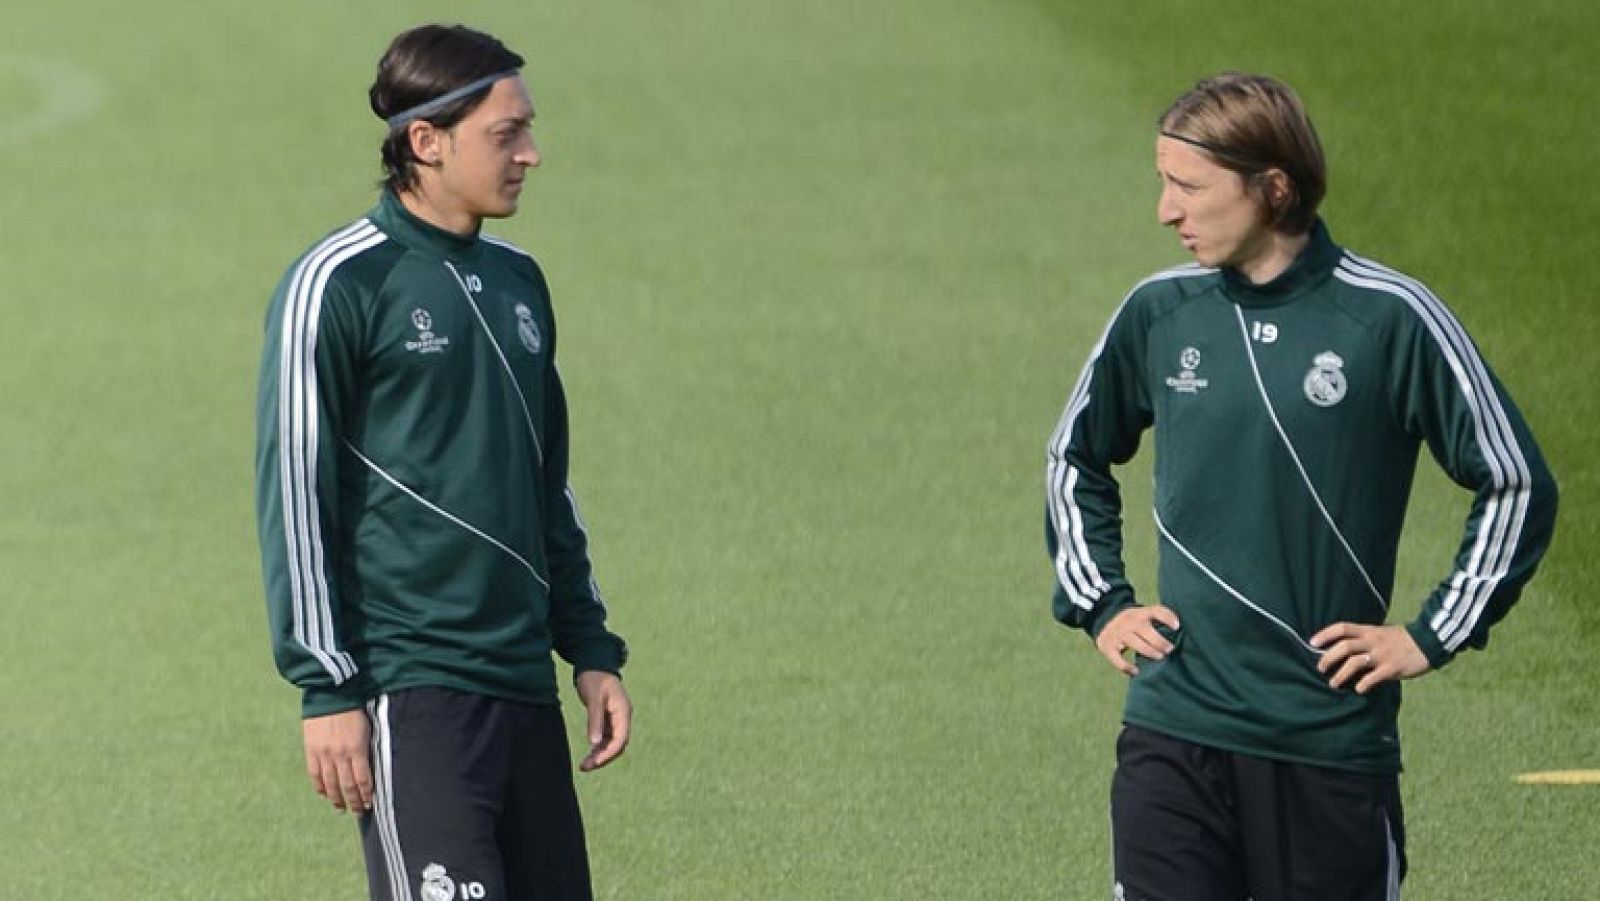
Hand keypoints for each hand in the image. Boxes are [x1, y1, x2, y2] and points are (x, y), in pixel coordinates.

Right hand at [302, 708, 372, 812]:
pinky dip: (320, 787)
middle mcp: (340, 754)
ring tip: (341, 808)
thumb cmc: (355, 709)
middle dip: (354, 801)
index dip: (366, 795)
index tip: (370, 803)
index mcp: (357, 749)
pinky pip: (315, 774)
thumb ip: (367, 750)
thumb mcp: (368, 729)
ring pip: (330, 784)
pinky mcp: (311, 750)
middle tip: (358, 812)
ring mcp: (324, 753)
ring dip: (337, 799)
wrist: (330, 693)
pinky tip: (325, 794)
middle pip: (347, 786)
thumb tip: (370, 769)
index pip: (363, 780)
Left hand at [575, 671, 630, 771]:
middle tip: (585, 767)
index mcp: (623, 711)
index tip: (594, 762)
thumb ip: (595, 720)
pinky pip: (607, 738)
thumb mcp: (593, 698)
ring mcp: (617, 718)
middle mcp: (623, 717)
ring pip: (612, 743)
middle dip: (603, 757)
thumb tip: (595, 743)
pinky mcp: (609, 719)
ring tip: (584, 765)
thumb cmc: (593, 678)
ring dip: (600, 755)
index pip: (621, 739)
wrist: (593, 663)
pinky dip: (598, 747)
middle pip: (618, 744)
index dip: (609, 753)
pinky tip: (588, 754)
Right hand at [1095, 605, 1179, 675]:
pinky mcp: (1108, 646)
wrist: (1104, 619)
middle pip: (1145, 630)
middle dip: (1159, 641)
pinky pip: (1117, 658)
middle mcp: (1129, 621)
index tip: (1177, 627)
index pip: (1156, 611)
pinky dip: (1126, 666)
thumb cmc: (1134, 622)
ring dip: (1149, 651)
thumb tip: (1181, 636)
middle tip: (1170, 649)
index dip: (1167, 617)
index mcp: (1140, 613)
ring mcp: (1117, 633)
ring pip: (1134, 643)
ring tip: (1159, 657)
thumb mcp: (1143, 615)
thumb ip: (1158, 622)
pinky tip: (1136, 672)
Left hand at [1310, 622, 1430, 693]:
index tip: (1312, 642)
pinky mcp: (1392, 668)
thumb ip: (1364, 639)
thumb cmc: (1402, 639)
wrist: (1429, 641)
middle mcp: (1372, 641)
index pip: (1342, 628)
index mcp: (1368, 631)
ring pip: (1355, 662)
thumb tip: (1343, 649)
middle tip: (1320, 668)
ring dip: (1341, 674)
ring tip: (1333, 684)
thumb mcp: (1381, 633)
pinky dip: (1363, 684)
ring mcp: (1382, 654)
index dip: (1325, 634)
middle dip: (1328, 658)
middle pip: (1344, 647)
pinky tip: (1359, 690)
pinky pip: (1373, 677)